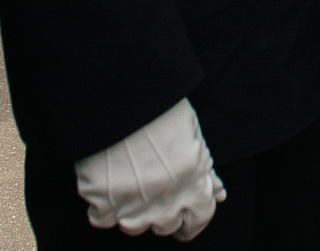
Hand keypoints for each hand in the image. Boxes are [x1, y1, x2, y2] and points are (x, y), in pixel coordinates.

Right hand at [74, 99, 226, 240]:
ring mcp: (132, 204)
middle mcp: (165, 200)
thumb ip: (205, 169)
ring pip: (134, 226)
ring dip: (134, 213)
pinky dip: (103, 206)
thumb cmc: (160, 107)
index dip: (193, 220)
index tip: (185, 220)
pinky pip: (101, 218)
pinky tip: (107, 185)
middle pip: (166, 226)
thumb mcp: (192, 132)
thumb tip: (218, 194)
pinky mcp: (102, 200)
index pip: (199, 219)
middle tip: (154, 192)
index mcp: (193, 182)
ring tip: (130, 185)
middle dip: (164, 213)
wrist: (121, 93)